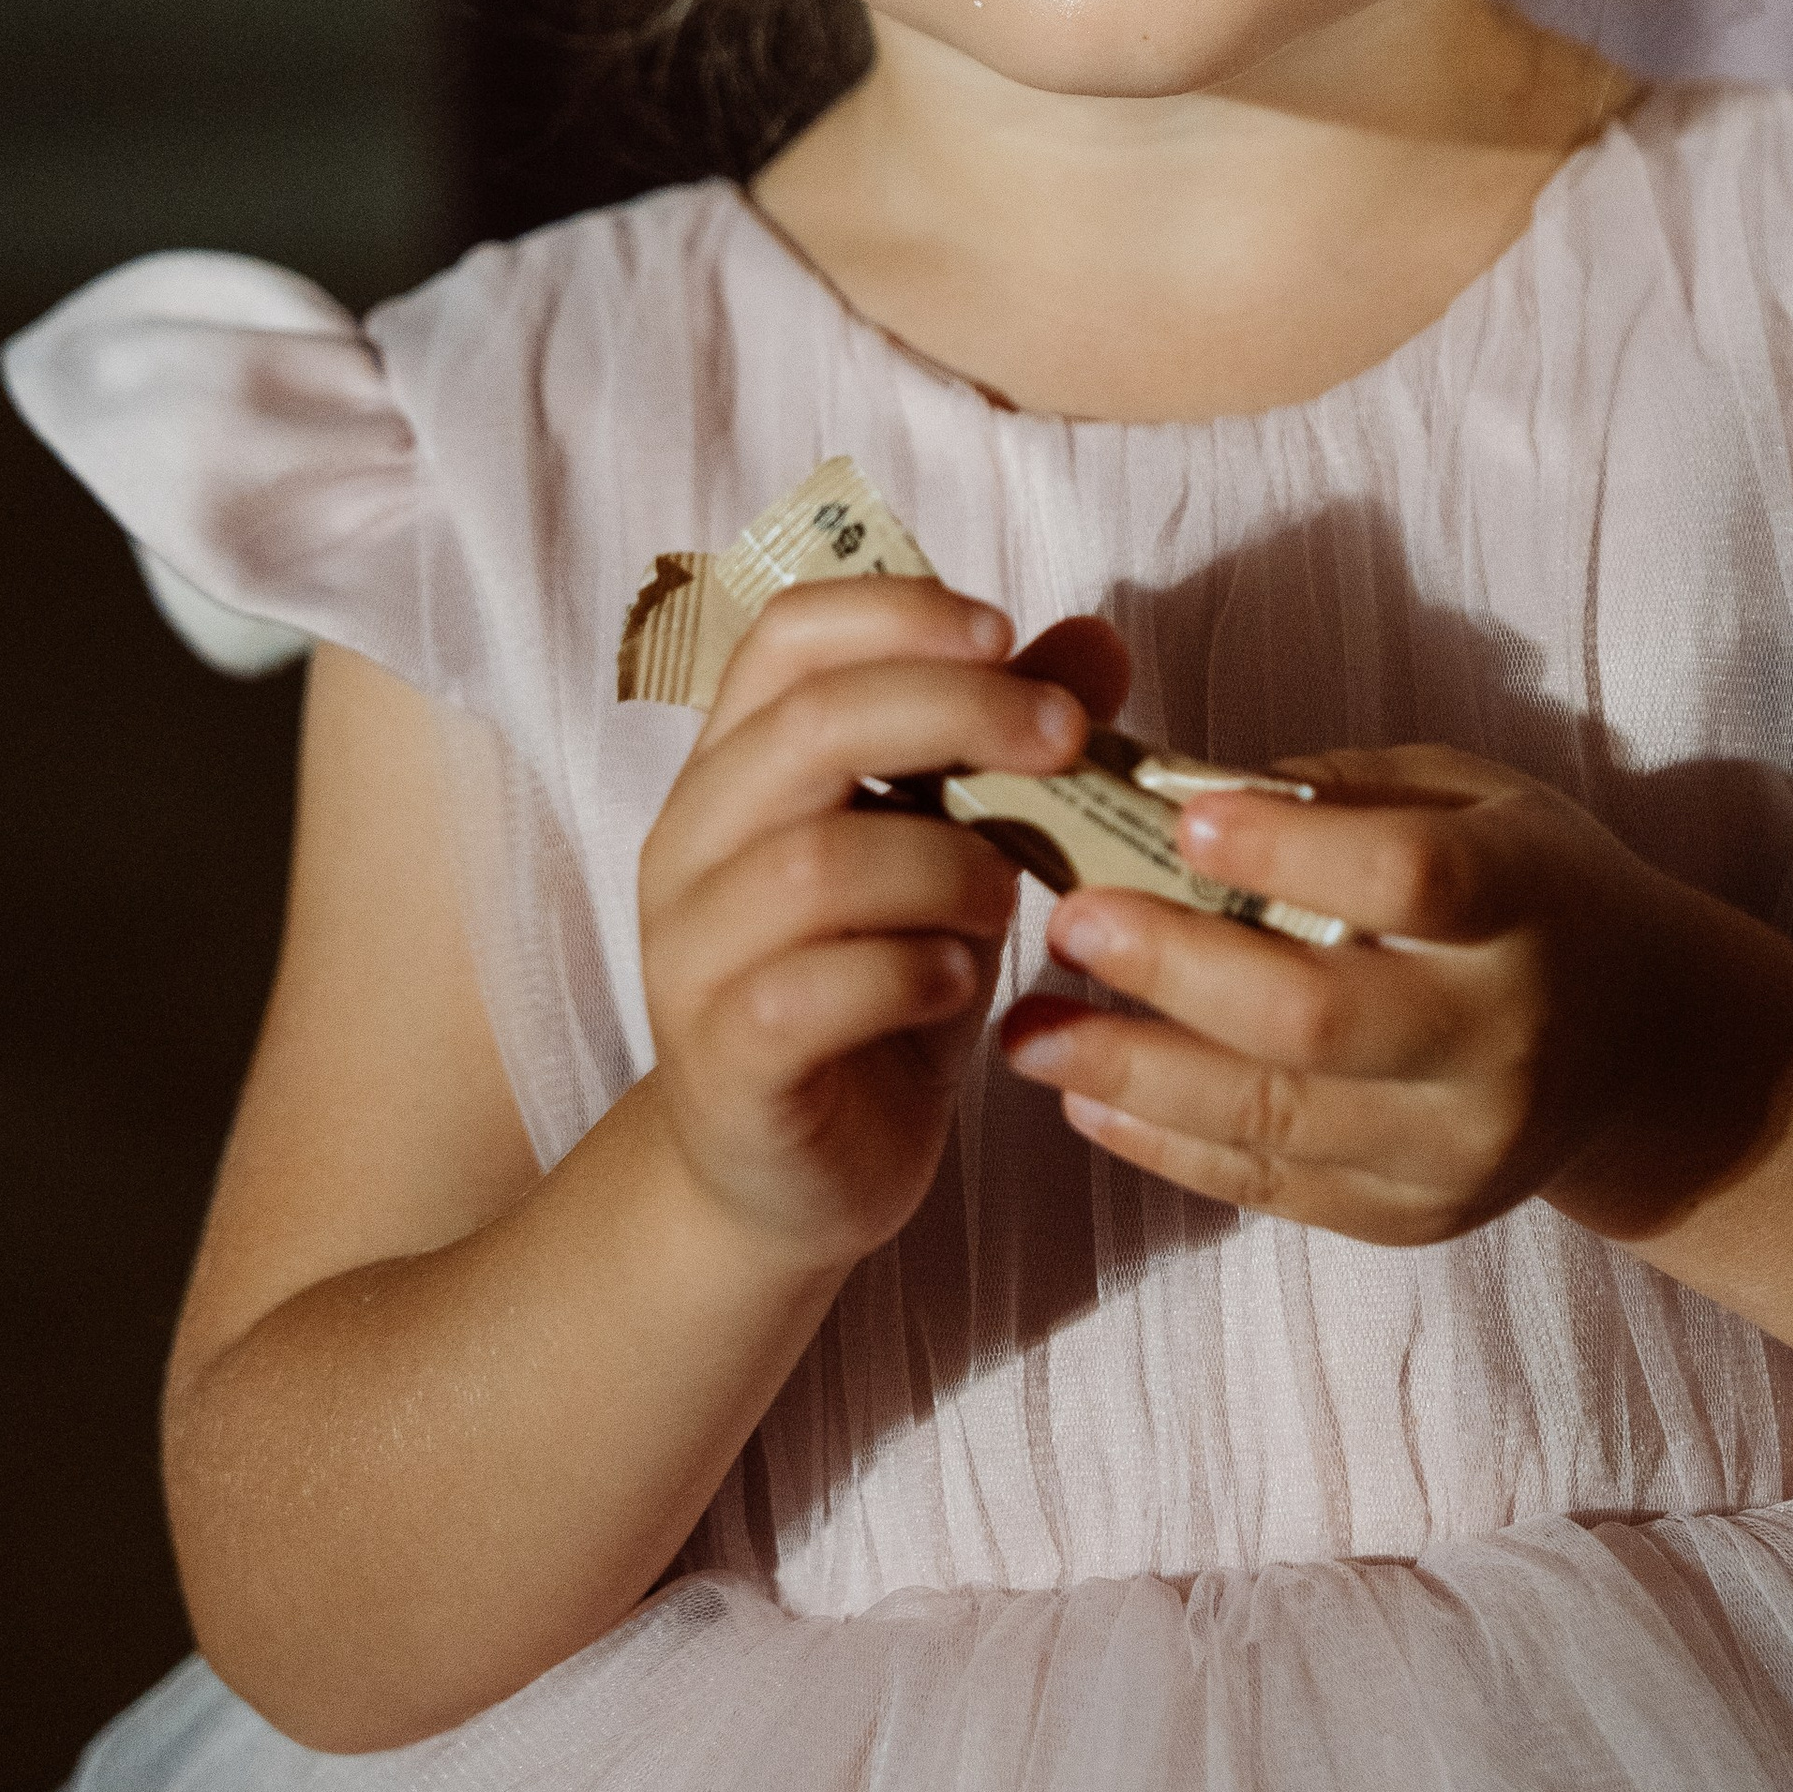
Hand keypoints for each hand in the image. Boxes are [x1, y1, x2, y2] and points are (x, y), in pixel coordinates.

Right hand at [638, 581, 1127, 1269]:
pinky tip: (954, 985)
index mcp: (738, 765)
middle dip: (958, 712)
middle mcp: (693, 844)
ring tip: (1004, 897)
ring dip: (947, 865)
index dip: (900, 613)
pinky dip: (910, 974)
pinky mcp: (724, 1060)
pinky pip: (811, 991)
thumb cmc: (879, 992)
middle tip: (1065, 738)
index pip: (788, 634)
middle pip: (810, 725)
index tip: (1008, 636)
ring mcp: (693, 955)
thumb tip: (1099, 642)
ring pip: (816, 863)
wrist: (792, 1178)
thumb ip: (1009, 747)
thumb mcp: (957, 853)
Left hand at [995, 745, 1685, 1244]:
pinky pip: (1274, 1189)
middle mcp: (1505, 1036)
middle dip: (1172, 971)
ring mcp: (1463, 1145)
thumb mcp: (1472, 797)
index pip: (1409, 880)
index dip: (1288, 851)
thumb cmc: (1527, 884)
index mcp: (1528, 900)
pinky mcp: (1419, 1216)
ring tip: (1029, 1030)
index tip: (1180, 820)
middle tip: (1066, 924)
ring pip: (1277, 1121)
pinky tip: (1088, 1099)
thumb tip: (1166, 793)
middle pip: (1320, 1018)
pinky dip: (1167, 1146)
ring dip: (1133, 1074)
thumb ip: (1339, 795)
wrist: (1643, 1044)